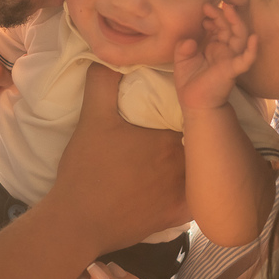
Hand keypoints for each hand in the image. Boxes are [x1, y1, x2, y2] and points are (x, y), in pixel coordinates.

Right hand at [43, 64, 187, 253]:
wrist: (78, 221)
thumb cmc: (86, 169)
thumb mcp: (91, 119)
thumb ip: (102, 82)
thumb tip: (111, 56)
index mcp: (168, 135)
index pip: (189, 112)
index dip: (185, 106)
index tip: (176, 103)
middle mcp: (184, 162)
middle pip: (197, 140)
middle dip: (193, 131)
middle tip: (176, 127)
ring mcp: (183, 191)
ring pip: (200, 168)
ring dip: (198, 158)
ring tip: (183, 152)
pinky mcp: (177, 215)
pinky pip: (198, 200)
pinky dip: (199, 192)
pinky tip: (193, 184)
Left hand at [173, 3, 257, 111]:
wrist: (195, 104)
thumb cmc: (190, 83)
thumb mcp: (182, 61)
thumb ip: (183, 47)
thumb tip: (190, 40)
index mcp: (214, 47)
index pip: (218, 27)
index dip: (213, 16)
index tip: (203, 9)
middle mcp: (225, 51)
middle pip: (229, 27)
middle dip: (221, 14)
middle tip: (209, 5)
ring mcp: (230, 59)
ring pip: (239, 37)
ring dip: (236, 22)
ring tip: (229, 8)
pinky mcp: (233, 70)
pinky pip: (246, 59)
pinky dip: (252, 50)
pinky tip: (254, 38)